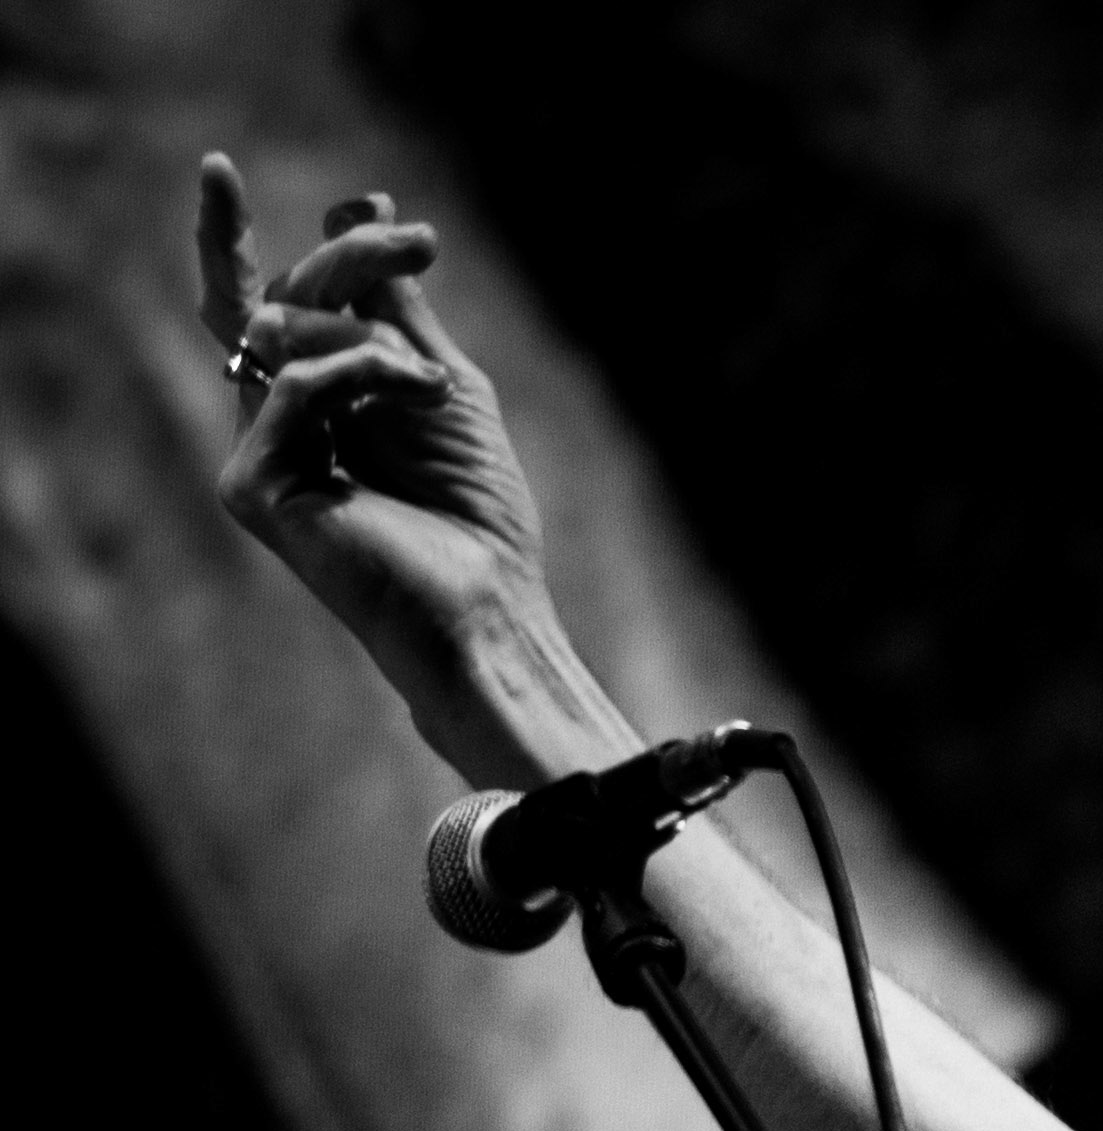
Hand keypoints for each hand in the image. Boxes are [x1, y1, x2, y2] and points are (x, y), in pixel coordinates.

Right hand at [191, 153, 572, 781]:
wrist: (488, 603)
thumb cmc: (476, 511)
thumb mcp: (442, 383)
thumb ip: (393, 304)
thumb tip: (357, 208)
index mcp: (315, 396)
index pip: (260, 302)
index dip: (235, 235)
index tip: (256, 177)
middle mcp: (276, 419)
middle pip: (278, 301)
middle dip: (348, 262)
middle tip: (418, 240)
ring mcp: (259, 449)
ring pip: (283, 331)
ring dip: (375, 332)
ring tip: (434, 381)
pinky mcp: (253, 484)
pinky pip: (295, 385)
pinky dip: (361, 374)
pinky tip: (414, 394)